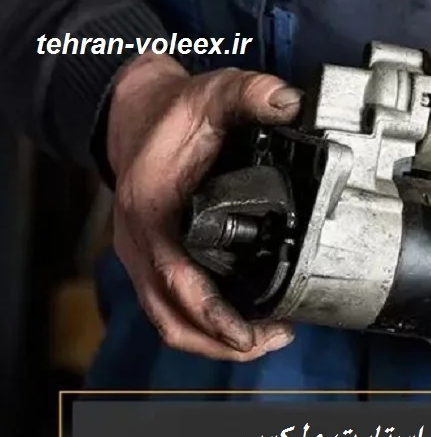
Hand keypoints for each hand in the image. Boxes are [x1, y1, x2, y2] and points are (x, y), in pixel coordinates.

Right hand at [107, 52, 302, 360]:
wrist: (133, 115)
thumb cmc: (171, 114)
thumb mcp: (212, 95)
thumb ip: (249, 95)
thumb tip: (290, 103)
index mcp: (152, 212)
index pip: (178, 281)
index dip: (215, 317)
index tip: (255, 333)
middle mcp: (140, 244)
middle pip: (173, 318)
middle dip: (224, 341)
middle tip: (276, 338)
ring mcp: (142, 257)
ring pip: (170, 321)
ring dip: (214, 341)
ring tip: (266, 338)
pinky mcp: (152, 260)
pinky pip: (171, 307)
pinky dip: (204, 325)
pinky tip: (242, 320)